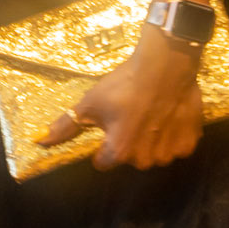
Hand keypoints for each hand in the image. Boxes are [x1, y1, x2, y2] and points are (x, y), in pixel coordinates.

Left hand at [36, 30, 203, 171]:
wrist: (165, 65)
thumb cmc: (124, 85)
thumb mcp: (90, 103)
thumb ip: (65, 127)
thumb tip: (39, 141)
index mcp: (119, 152)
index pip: (104, 162)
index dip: (103, 145)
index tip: (108, 128)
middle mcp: (145, 159)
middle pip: (130, 158)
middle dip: (128, 142)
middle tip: (130, 116)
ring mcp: (170, 152)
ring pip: (154, 154)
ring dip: (151, 140)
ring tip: (150, 114)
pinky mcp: (189, 141)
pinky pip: (176, 146)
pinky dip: (172, 135)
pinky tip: (167, 116)